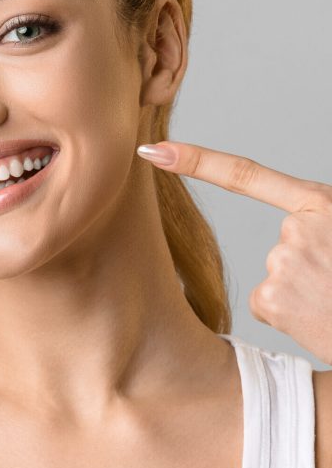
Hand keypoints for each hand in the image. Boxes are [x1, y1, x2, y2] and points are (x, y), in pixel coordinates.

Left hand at [137, 141, 331, 364]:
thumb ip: (319, 223)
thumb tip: (294, 231)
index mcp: (321, 204)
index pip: (245, 175)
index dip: (195, 160)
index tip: (153, 150)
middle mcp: (296, 228)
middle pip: (279, 245)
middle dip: (305, 266)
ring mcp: (282, 262)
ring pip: (275, 276)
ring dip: (302, 291)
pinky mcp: (271, 298)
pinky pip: (269, 303)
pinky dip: (291, 313)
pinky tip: (319, 317)